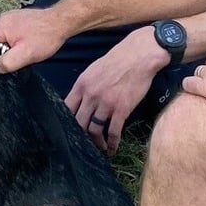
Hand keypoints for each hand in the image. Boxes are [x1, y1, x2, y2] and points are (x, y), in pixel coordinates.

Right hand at [0, 7, 72, 73]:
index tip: (12, 56)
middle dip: (7, 50)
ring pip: (5, 38)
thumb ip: (7, 62)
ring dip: (15, 44)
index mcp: (0, 27)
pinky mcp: (19, 17)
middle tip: (23, 51)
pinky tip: (30, 39)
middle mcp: (3, 19)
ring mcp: (11, 17)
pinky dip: (20, 38)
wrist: (61, 22)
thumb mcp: (25, 55)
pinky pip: (13, 32)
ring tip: (28, 45)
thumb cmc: (45, 36)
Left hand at [65, 27, 169, 154]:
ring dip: (96, 142)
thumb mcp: (93, 71)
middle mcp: (90, 95)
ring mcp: (106, 103)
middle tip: (84, 143)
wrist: (139, 56)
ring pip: (94, 129)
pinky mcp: (122, 108)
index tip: (69, 130)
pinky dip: (113, 143)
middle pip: (78, 122)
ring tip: (100, 147)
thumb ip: (85, 87)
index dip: (67, 121)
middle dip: (80, 135)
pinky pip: (114, 131)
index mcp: (81, 85)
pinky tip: (113, 149)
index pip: (67, 108)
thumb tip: (79, 102)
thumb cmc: (117, 61)